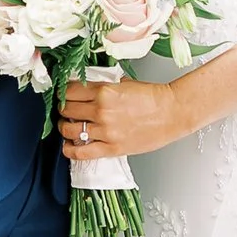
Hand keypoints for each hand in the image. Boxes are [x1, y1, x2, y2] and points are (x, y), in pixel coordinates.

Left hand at [61, 74, 184, 160]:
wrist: (173, 112)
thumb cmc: (154, 98)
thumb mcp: (124, 83)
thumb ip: (104, 87)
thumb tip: (87, 90)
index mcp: (104, 91)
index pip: (69, 91)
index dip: (63, 93)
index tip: (64, 95)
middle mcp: (101, 111)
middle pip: (66, 110)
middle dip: (63, 110)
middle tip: (67, 111)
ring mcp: (105, 131)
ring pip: (68, 131)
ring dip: (64, 128)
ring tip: (69, 127)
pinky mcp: (112, 148)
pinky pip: (81, 152)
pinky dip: (70, 150)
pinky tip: (69, 146)